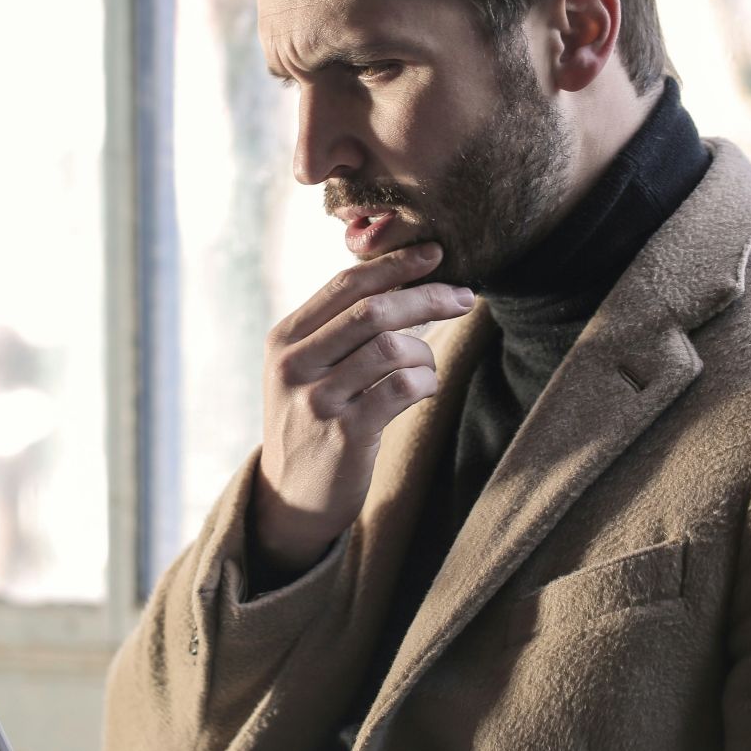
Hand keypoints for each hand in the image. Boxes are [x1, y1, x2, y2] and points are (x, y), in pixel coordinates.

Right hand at [254, 242, 474, 572]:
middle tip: (465, 297)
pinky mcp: (344, 434)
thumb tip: (401, 279)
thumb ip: (337, 329)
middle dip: (427, 296)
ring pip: (392, 348)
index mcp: (285, 338)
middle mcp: (295, 364)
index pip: (345, 285)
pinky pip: (402, 389)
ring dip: (425, 352)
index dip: (395, 264)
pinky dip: (425, 382)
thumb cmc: (312, 422)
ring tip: (427, 366)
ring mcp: (317, 400)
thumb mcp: (305, 370)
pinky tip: (424, 389)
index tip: (435, 253)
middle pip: (373, 310)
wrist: (290, 497)